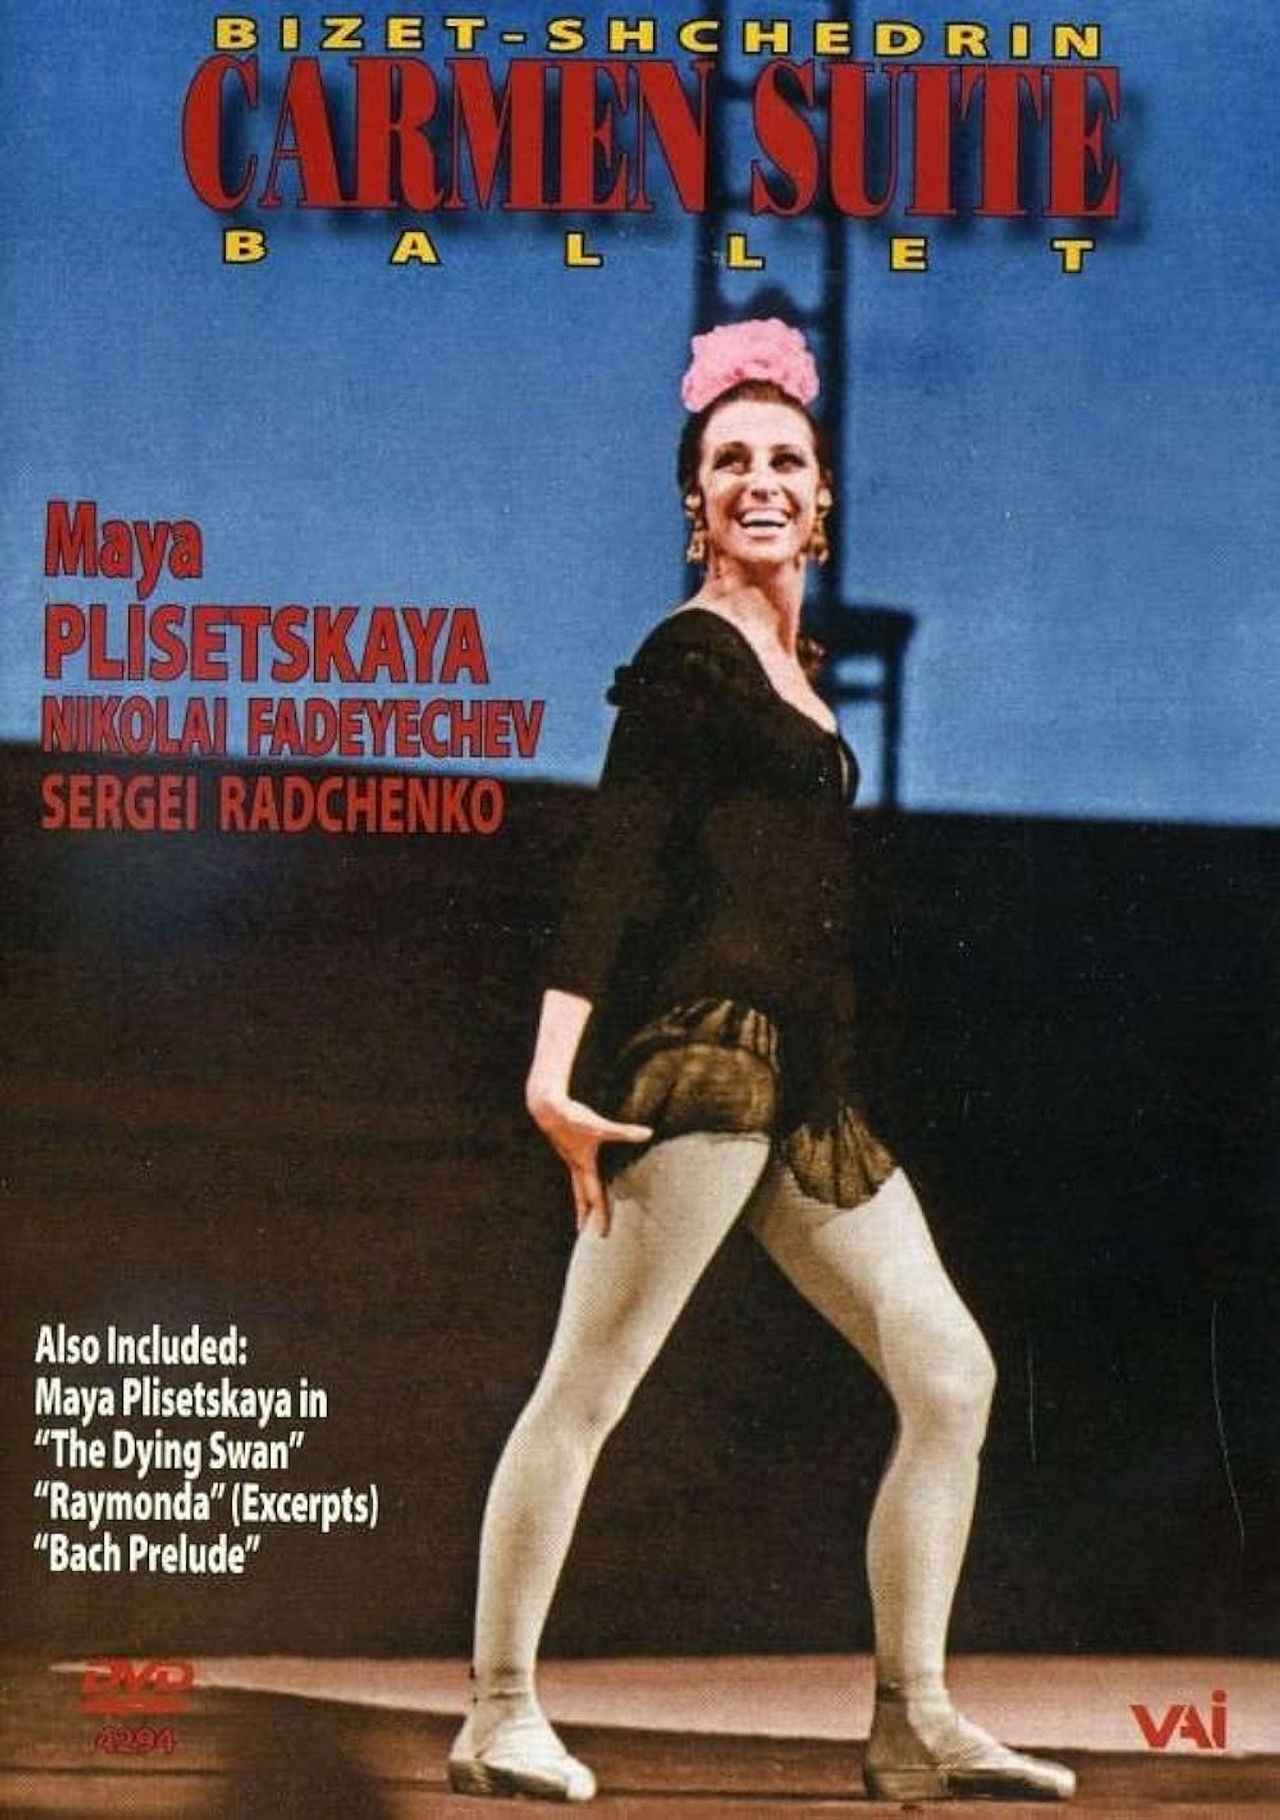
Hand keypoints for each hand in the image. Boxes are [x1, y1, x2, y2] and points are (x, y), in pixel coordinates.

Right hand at [526, 1089, 651, 1234]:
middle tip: (584, 1232)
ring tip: (584, 1208)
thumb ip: (624, 1131)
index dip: (599, 1216)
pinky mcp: (569, 1148)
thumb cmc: (572, 1118)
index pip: (594, 1198)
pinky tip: (584, 1175)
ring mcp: (571, 1158)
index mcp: (584, 1167)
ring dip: (581, 1198)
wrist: (547, 1107)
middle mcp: (576, 1166)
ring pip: (577, 1184)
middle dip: (584, 1214)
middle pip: (581, 1196)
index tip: (601, 1235)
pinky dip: (580, 1181)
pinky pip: (577, 1172)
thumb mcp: (600, 1127)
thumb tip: (648, 1133)